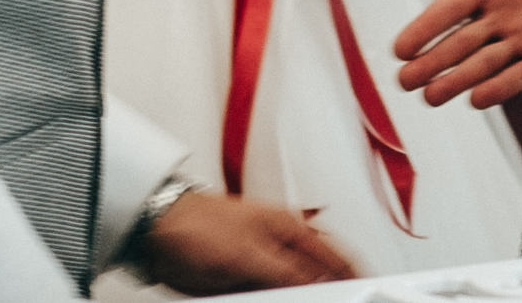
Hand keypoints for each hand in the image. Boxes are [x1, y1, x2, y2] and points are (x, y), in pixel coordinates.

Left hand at [134, 189, 356, 291]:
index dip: (355, 274)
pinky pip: (264, 296)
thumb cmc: (197, 226)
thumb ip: (286, 273)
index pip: (335, 255)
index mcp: (289, 229)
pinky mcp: (237, 278)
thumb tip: (319, 284)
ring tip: (311, 302)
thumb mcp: (248, 256)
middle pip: (315, 274)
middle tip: (339, 300)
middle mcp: (277, 244)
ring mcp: (258, 261)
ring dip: (299, 297)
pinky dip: (270, 301)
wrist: (154, 231)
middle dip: (329, 289)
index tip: (368, 289)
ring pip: (290, 288)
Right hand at [395, 0, 521, 107]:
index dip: (425, 26)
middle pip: (458, 44)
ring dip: (455, 80)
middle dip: (431, 63)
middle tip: (405, 80)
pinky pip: (518, 78)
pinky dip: (497, 88)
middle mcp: (500, 17)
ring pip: (481, 64)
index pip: (449, 7)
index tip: (397, 47)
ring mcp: (521, 40)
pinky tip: (475, 100)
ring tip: (429, 96)